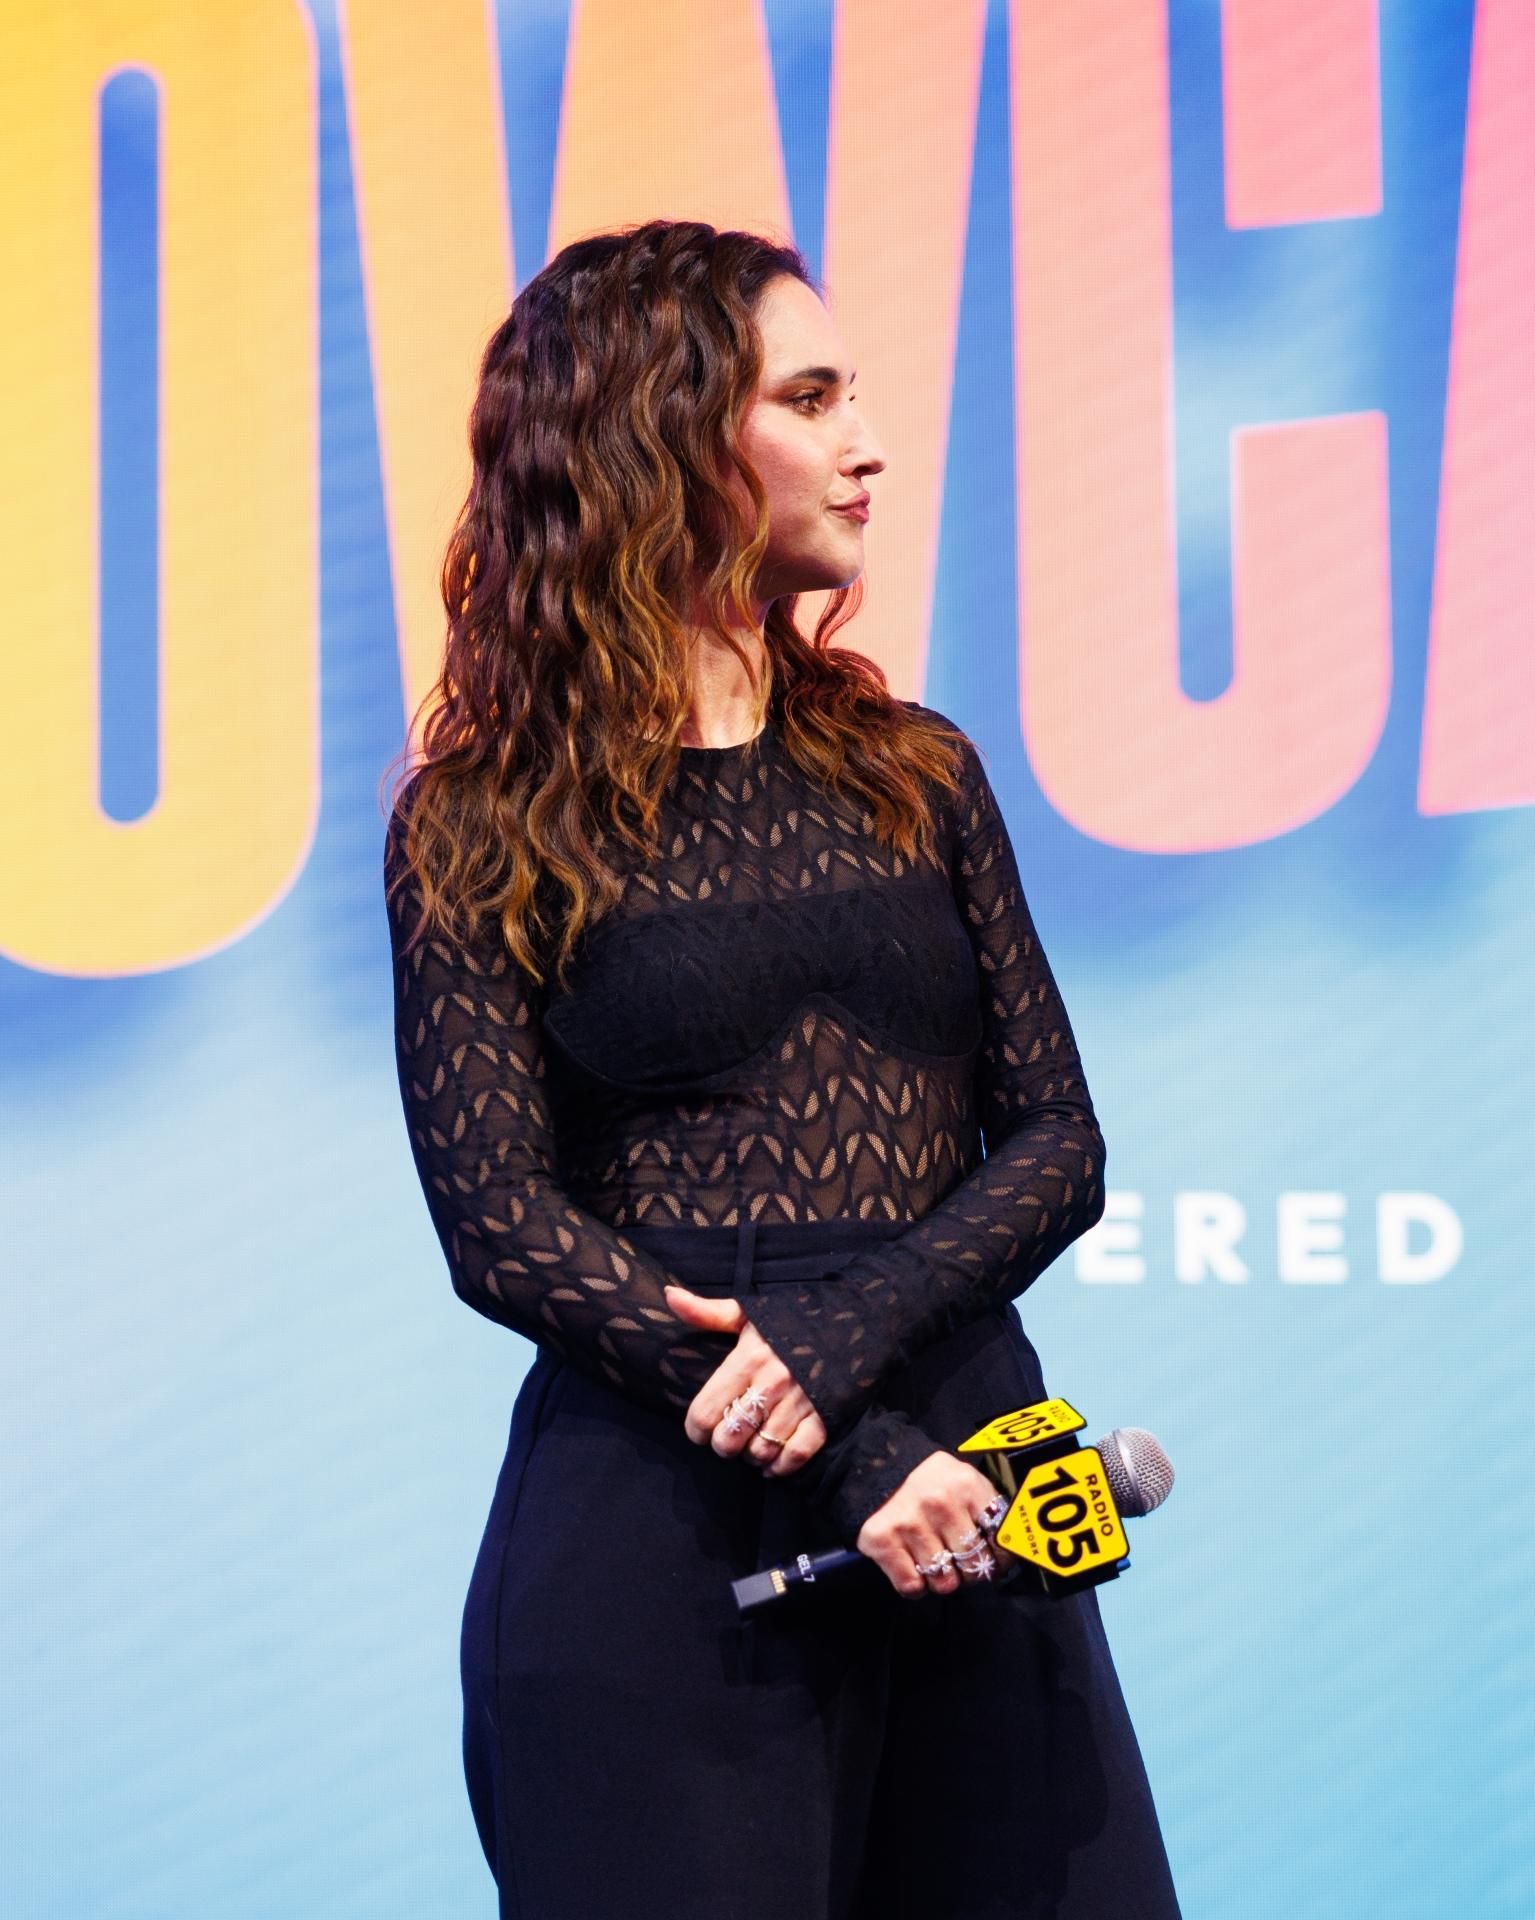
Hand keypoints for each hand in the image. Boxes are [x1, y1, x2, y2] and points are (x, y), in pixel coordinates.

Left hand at [664, 1285, 827, 1475]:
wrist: (856, 1319)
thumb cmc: (795, 1318)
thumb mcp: (749, 1311)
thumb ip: (708, 1312)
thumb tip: (668, 1296)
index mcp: (748, 1358)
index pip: (704, 1412)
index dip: (696, 1429)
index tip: (700, 1428)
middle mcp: (772, 1384)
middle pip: (729, 1439)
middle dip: (722, 1445)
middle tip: (727, 1438)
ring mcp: (801, 1404)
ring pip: (760, 1451)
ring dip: (752, 1456)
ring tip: (751, 1445)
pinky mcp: (825, 1418)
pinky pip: (796, 1457)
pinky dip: (781, 1467)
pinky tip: (774, 1462)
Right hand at [856, 1452, 1018, 1598]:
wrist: (876, 1467)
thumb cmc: (930, 1483)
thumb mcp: (964, 1483)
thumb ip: (987, 1511)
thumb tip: (1012, 1554)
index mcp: (967, 1486)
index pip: (1000, 1542)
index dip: (999, 1559)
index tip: (991, 1561)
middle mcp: (940, 1503)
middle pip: (974, 1567)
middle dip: (968, 1572)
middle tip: (958, 1561)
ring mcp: (910, 1523)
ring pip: (944, 1583)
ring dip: (940, 1578)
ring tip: (932, 1558)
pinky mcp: (883, 1540)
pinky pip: (912, 1587)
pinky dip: (914, 1584)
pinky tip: (911, 1564)